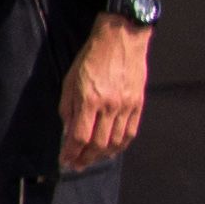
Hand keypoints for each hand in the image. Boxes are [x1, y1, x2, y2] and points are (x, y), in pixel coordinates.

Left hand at [63, 20, 147, 170]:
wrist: (121, 39)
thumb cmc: (91, 58)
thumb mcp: (69, 81)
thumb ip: (68, 108)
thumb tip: (68, 130)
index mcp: (89, 100)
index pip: (80, 136)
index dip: (72, 153)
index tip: (65, 160)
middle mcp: (110, 106)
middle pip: (98, 143)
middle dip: (86, 158)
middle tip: (77, 165)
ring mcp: (127, 106)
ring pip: (116, 141)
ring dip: (103, 155)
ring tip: (92, 159)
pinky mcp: (139, 104)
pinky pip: (131, 131)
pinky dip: (121, 145)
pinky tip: (112, 149)